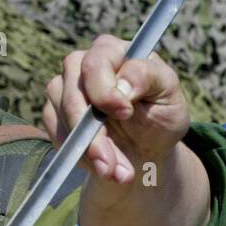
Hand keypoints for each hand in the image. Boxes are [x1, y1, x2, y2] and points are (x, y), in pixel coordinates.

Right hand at [43, 37, 189, 207]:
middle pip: (73, 91)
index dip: (106, 90)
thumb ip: (150, 78)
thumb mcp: (170, 95)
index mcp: (114, 52)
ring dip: (89, 151)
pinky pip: (58, 135)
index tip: (125, 113)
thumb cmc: (161, 116)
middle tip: (112, 162)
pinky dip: (80, 157)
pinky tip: (104, 167)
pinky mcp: (56, 114)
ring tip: (118, 173)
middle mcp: (84, 65)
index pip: (96, 63)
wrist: (146, 151)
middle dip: (92, 133)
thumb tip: (122, 84)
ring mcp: (66, 89)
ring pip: (63, 116)